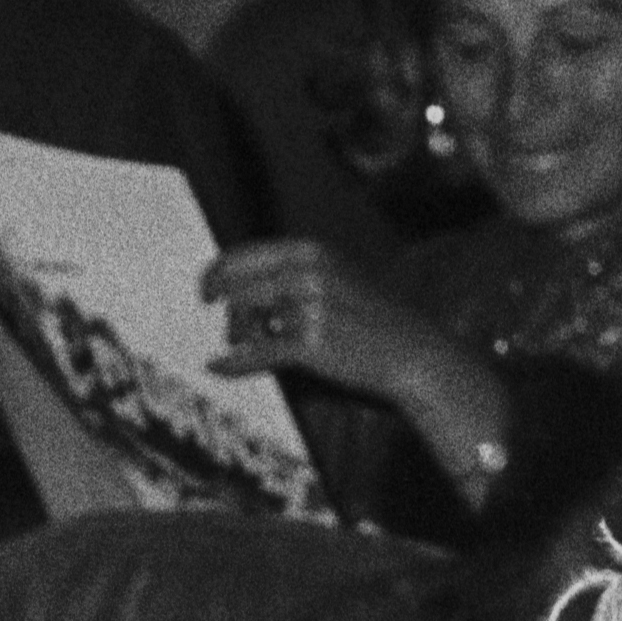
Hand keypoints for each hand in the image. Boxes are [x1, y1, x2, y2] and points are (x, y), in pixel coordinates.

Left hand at [200, 239, 511, 477]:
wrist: (416, 354)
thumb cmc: (374, 321)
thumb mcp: (338, 280)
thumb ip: (295, 274)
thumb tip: (241, 286)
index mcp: (313, 252)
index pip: (247, 254)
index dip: (218, 271)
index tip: (205, 288)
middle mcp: (309, 275)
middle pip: (240, 287)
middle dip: (225, 308)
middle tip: (221, 325)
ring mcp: (310, 309)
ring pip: (248, 320)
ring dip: (238, 336)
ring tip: (239, 346)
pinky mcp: (312, 344)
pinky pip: (259, 352)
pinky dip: (234, 363)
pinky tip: (217, 368)